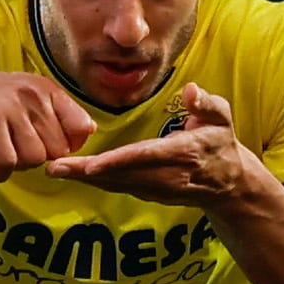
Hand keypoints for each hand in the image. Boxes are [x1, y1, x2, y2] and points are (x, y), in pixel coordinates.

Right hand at [0, 69, 92, 181]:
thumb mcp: (23, 96)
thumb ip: (55, 112)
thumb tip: (89, 132)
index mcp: (46, 89)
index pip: (82, 128)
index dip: (69, 147)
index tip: (45, 147)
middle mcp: (34, 95)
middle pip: (58, 150)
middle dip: (39, 160)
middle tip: (16, 153)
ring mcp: (12, 107)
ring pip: (36, 159)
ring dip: (19, 167)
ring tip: (3, 157)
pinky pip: (9, 163)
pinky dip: (1, 173)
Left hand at [41, 84, 252, 208]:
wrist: (229, 184)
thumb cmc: (221, 143)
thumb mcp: (222, 117)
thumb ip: (206, 103)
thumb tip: (190, 90)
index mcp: (184, 153)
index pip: (146, 157)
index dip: (118, 161)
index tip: (91, 164)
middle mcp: (168, 176)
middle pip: (122, 175)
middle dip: (86, 173)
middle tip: (54, 167)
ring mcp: (158, 189)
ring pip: (116, 184)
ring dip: (85, 179)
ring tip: (56, 170)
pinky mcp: (150, 194)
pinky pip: (119, 187)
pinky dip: (95, 182)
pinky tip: (74, 174)